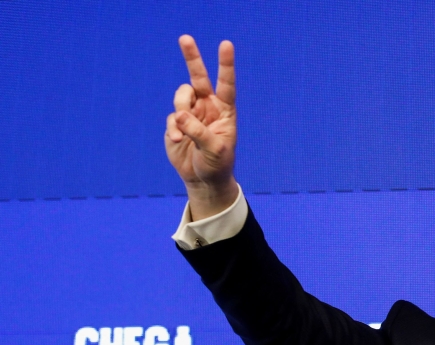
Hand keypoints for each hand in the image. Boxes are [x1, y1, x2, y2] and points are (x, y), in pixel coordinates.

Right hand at [165, 36, 238, 219]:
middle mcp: (208, 107)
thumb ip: (199, 131)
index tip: (226, 44)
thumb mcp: (215, 150)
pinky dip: (173, 129)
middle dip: (191, 57)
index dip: (225, 65)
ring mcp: (191, 114)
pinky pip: (171, 118)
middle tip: (185, 38)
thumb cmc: (217, 164)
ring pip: (181, 96)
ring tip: (184, 132)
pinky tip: (179, 141)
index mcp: (225, 111)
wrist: (203, 179)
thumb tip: (179, 114)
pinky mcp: (176, 123)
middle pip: (198, 77)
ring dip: (181, 108)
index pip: (226, 84)